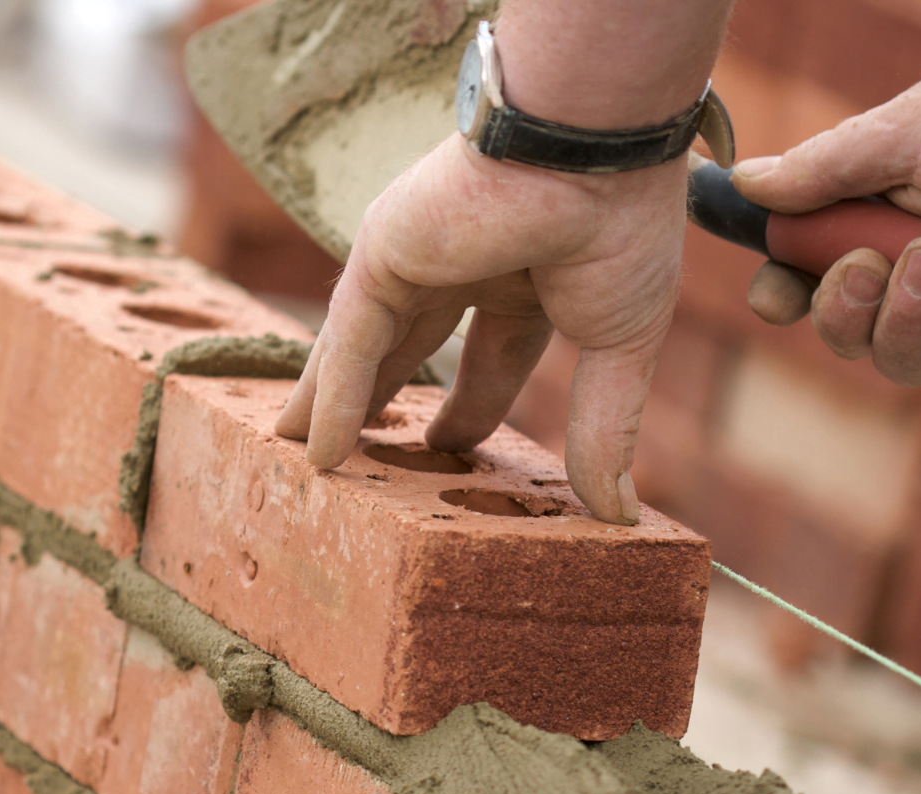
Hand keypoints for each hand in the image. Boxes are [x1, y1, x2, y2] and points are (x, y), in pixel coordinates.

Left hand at [275, 134, 691, 523]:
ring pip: (363, 347)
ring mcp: (416, 258)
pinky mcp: (381, 255)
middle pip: (406, 351)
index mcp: (524, 280)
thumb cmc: (622, 229)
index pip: (490, 358)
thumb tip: (620, 513)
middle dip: (378, 402)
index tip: (448, 452)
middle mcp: (462, 266)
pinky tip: (318, 451)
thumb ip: (605, 428)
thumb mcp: (620, 345)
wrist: (593, 153)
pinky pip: (350, 341)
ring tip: (298, 455)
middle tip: (352, 454)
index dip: (469, 410)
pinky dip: (333, 398)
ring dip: (330, 403)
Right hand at [733, 59, 920, 390]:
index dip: (783, 294)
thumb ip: (823, 168)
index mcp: (881, 224)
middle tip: (869, 263)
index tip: (775, 296)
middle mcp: (919, 276)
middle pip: (842, 332)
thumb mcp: (907, 137)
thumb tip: (747, 184)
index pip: (808, 277)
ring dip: (905, 318)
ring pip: (895, 362)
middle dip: (844, 308)